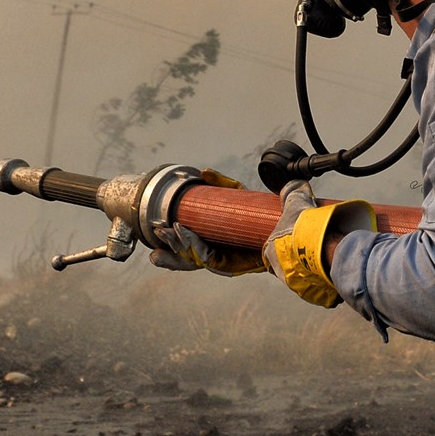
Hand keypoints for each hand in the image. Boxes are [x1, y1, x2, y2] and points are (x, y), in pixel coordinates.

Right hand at [148, 168, 265, 275]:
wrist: (278, 229)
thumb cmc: (257, 215)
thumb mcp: (236, 195)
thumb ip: (221, 183)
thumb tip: (204, 171)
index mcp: (208, 237)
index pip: (183, 240)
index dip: (168, 236)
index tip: (156, 228)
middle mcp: (210, 250)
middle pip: (181, 252)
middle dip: (166, 244)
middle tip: (157, 231)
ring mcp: (216, 259)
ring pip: (188, 258)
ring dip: (173, 248)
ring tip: (163, 235)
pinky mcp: (225, 263)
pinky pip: (204, 257)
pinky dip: (192, 246)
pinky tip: (184, 235)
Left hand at [262, 180, 374, 308]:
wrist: (325, 250)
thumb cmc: (305, 228)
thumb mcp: (296, 204)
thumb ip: (293, 193)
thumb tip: (294, 184)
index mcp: (270, 252)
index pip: (269, 251)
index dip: (281, 244)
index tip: (293, 239)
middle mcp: (280, 271)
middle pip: (287, 264)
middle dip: (298, 257)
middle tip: (312, 247)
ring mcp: (297, 284)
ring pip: (303, 276)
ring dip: (311, 269)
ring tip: (325, 257)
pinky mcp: (315, 293)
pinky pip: (319, 286)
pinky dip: (325, 279)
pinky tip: (333, 268)